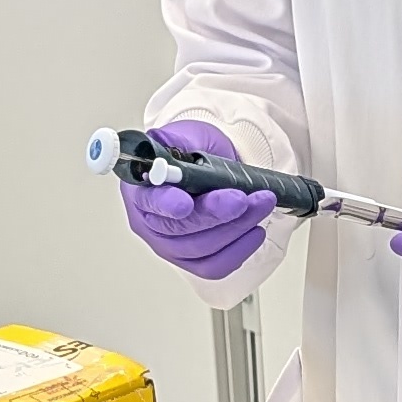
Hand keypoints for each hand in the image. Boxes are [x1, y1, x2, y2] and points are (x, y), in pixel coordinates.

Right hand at [120, 119, 280, 282]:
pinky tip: (255, 230)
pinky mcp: (191, 260)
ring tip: (261, 204)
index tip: (185, 203)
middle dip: (216, 213)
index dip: (166, 204)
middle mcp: (149, 222)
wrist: (205, 164)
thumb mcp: (185, 135)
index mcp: (140, 188)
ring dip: (236, 227)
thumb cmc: (190, 151)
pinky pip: (215, 266)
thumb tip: (176, 150)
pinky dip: (239, 250)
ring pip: (201, 248)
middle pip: (179, 229)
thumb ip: (180, 143)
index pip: (149, 201)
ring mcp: (168, 245)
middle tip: (243, 198)